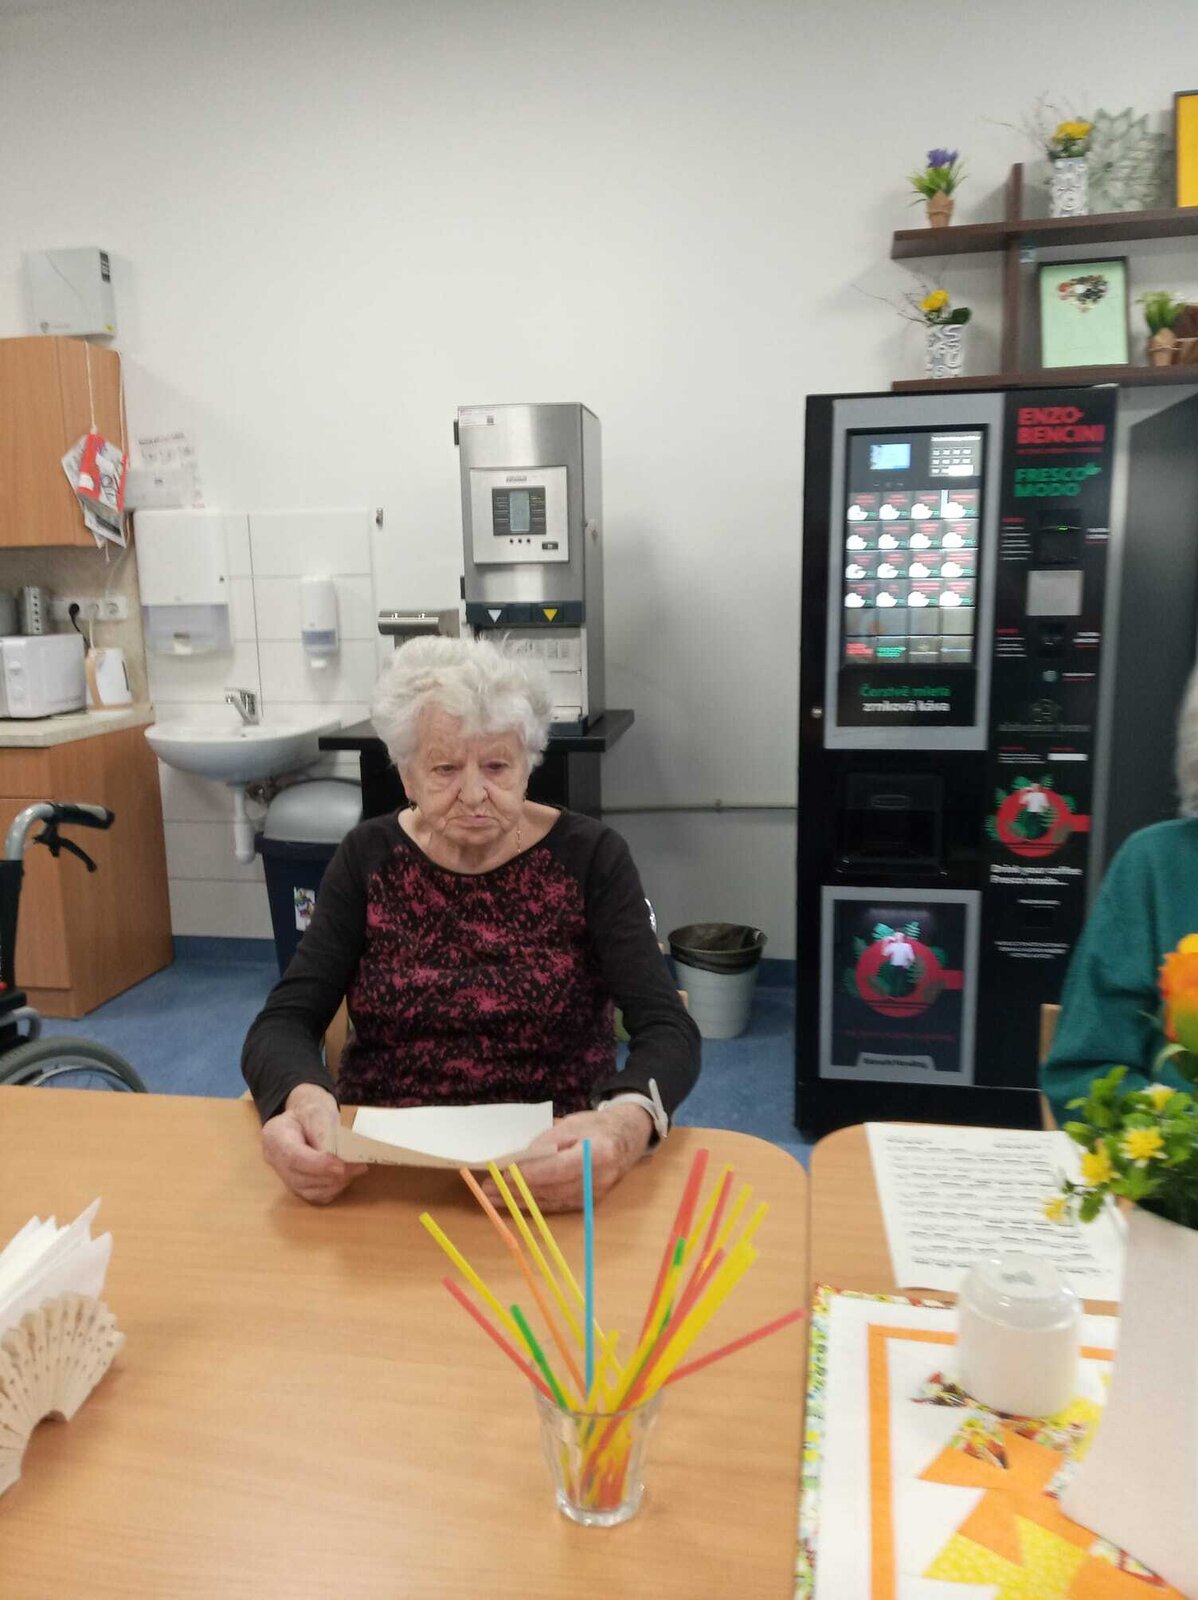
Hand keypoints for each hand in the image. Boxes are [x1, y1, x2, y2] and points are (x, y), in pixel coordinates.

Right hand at [261, 1084, 366, 1204]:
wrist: (303, 1118)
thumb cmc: (310, 1110)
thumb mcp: (318, 1111)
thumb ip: (325, 1133)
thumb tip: (338, 1158)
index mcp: (275, 1136)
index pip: (293, 1157)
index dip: (318, 1165)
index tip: (341, 1166)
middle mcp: (274, 1160)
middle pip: (300, 1178)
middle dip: (331, 1176)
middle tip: (358, 1166)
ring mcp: (284, 1176)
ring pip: (308, 1191)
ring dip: (335, 1184)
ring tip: (356, 1169)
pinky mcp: (297, 1186)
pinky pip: (315, 1196)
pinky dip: (332, 1190)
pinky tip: (346, 1177)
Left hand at [484, 1105, 652, 1213]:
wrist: (628, 1137)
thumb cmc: (598, 1126)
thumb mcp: (573, 1122)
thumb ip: (548, 1140)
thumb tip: (520, 1157)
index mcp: (599, 1153)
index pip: (557, 1168)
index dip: (528, 1175)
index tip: (502, 1176)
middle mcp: (599, 1179)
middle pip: (551, 1189)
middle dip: (517, 1191)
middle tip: (488, 1189)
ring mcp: (595, 1195)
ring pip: (552, 1201)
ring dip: (520, 1201)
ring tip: (493, 1198)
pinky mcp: (590, 1203)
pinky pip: (558, 1204)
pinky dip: (534, 1203)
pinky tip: (514, 1202)